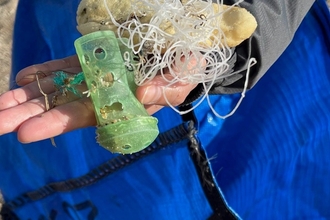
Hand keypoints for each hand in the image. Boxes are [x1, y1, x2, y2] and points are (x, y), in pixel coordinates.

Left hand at [0, 55, 198, 142]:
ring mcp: (95, 78)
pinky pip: (66, 68)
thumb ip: (166, 86)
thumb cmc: (185, 69)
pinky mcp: (93, 61)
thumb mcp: (183, 77)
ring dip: (28, 96)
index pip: (86, 118)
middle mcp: (105, 96)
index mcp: (124, 106)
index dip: (57, 123)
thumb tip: (142, 91)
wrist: (179, 53)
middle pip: (62, 108)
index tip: (25, 132)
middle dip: (30, 115)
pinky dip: (45, 72)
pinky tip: (23, 77)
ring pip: (59, 89)